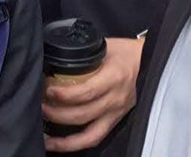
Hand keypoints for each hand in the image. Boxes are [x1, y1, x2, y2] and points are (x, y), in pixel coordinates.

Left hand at [42, 36, 143, 151]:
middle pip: (82, 114)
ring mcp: (115, 113)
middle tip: (40, 105)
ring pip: (87, 133)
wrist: (149, 62)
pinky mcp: (115, 122)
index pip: (87, 91)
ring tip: (43, 129)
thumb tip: (57, 56)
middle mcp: (115, 99)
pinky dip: (75, 145)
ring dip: (62, 134)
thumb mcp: (106, 46)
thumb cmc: (127, 52)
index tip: (49, 90)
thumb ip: (85, 54)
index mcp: (113, 77)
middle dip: (57, 113)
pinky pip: (94, 138)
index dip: (66, 95)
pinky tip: (58, 144)